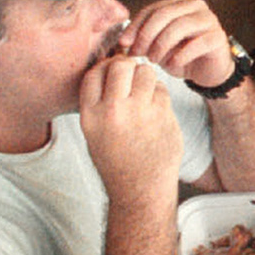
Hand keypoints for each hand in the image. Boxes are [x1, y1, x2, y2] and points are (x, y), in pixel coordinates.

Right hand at [79, 54, 181, 205]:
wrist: (140, 188)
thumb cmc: (117, 161)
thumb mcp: (94, 133)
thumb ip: (99, 103)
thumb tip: (110, 68)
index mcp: (91, 115)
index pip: (94, 73)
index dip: (105, 67)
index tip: (113, 71)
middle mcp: (114, 111)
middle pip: (121, 66)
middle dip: (128, 67)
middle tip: (132, 76)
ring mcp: (140, 112)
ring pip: (146, 73)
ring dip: (147, 78)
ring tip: (145, 93)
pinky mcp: (163, 115)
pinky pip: (162, 89)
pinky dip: (160, 94)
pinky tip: (155, 109)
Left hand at [121, 0, 235, 89]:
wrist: (207, 72)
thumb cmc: (181, 56)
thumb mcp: (157, 45)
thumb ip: (144, 37)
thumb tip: (124, 41)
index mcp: (178, 2)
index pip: (152, 9)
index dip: (135, 26)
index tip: (123, 43)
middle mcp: (195, 5)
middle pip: (164, 14)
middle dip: (146, 35)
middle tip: (137, 53)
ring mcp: (209, 20)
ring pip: (179, 26)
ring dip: (161, 45)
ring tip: (154, 60)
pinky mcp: (218, 37)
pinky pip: (196, 44)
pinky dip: (180, 56)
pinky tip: (172, 64)